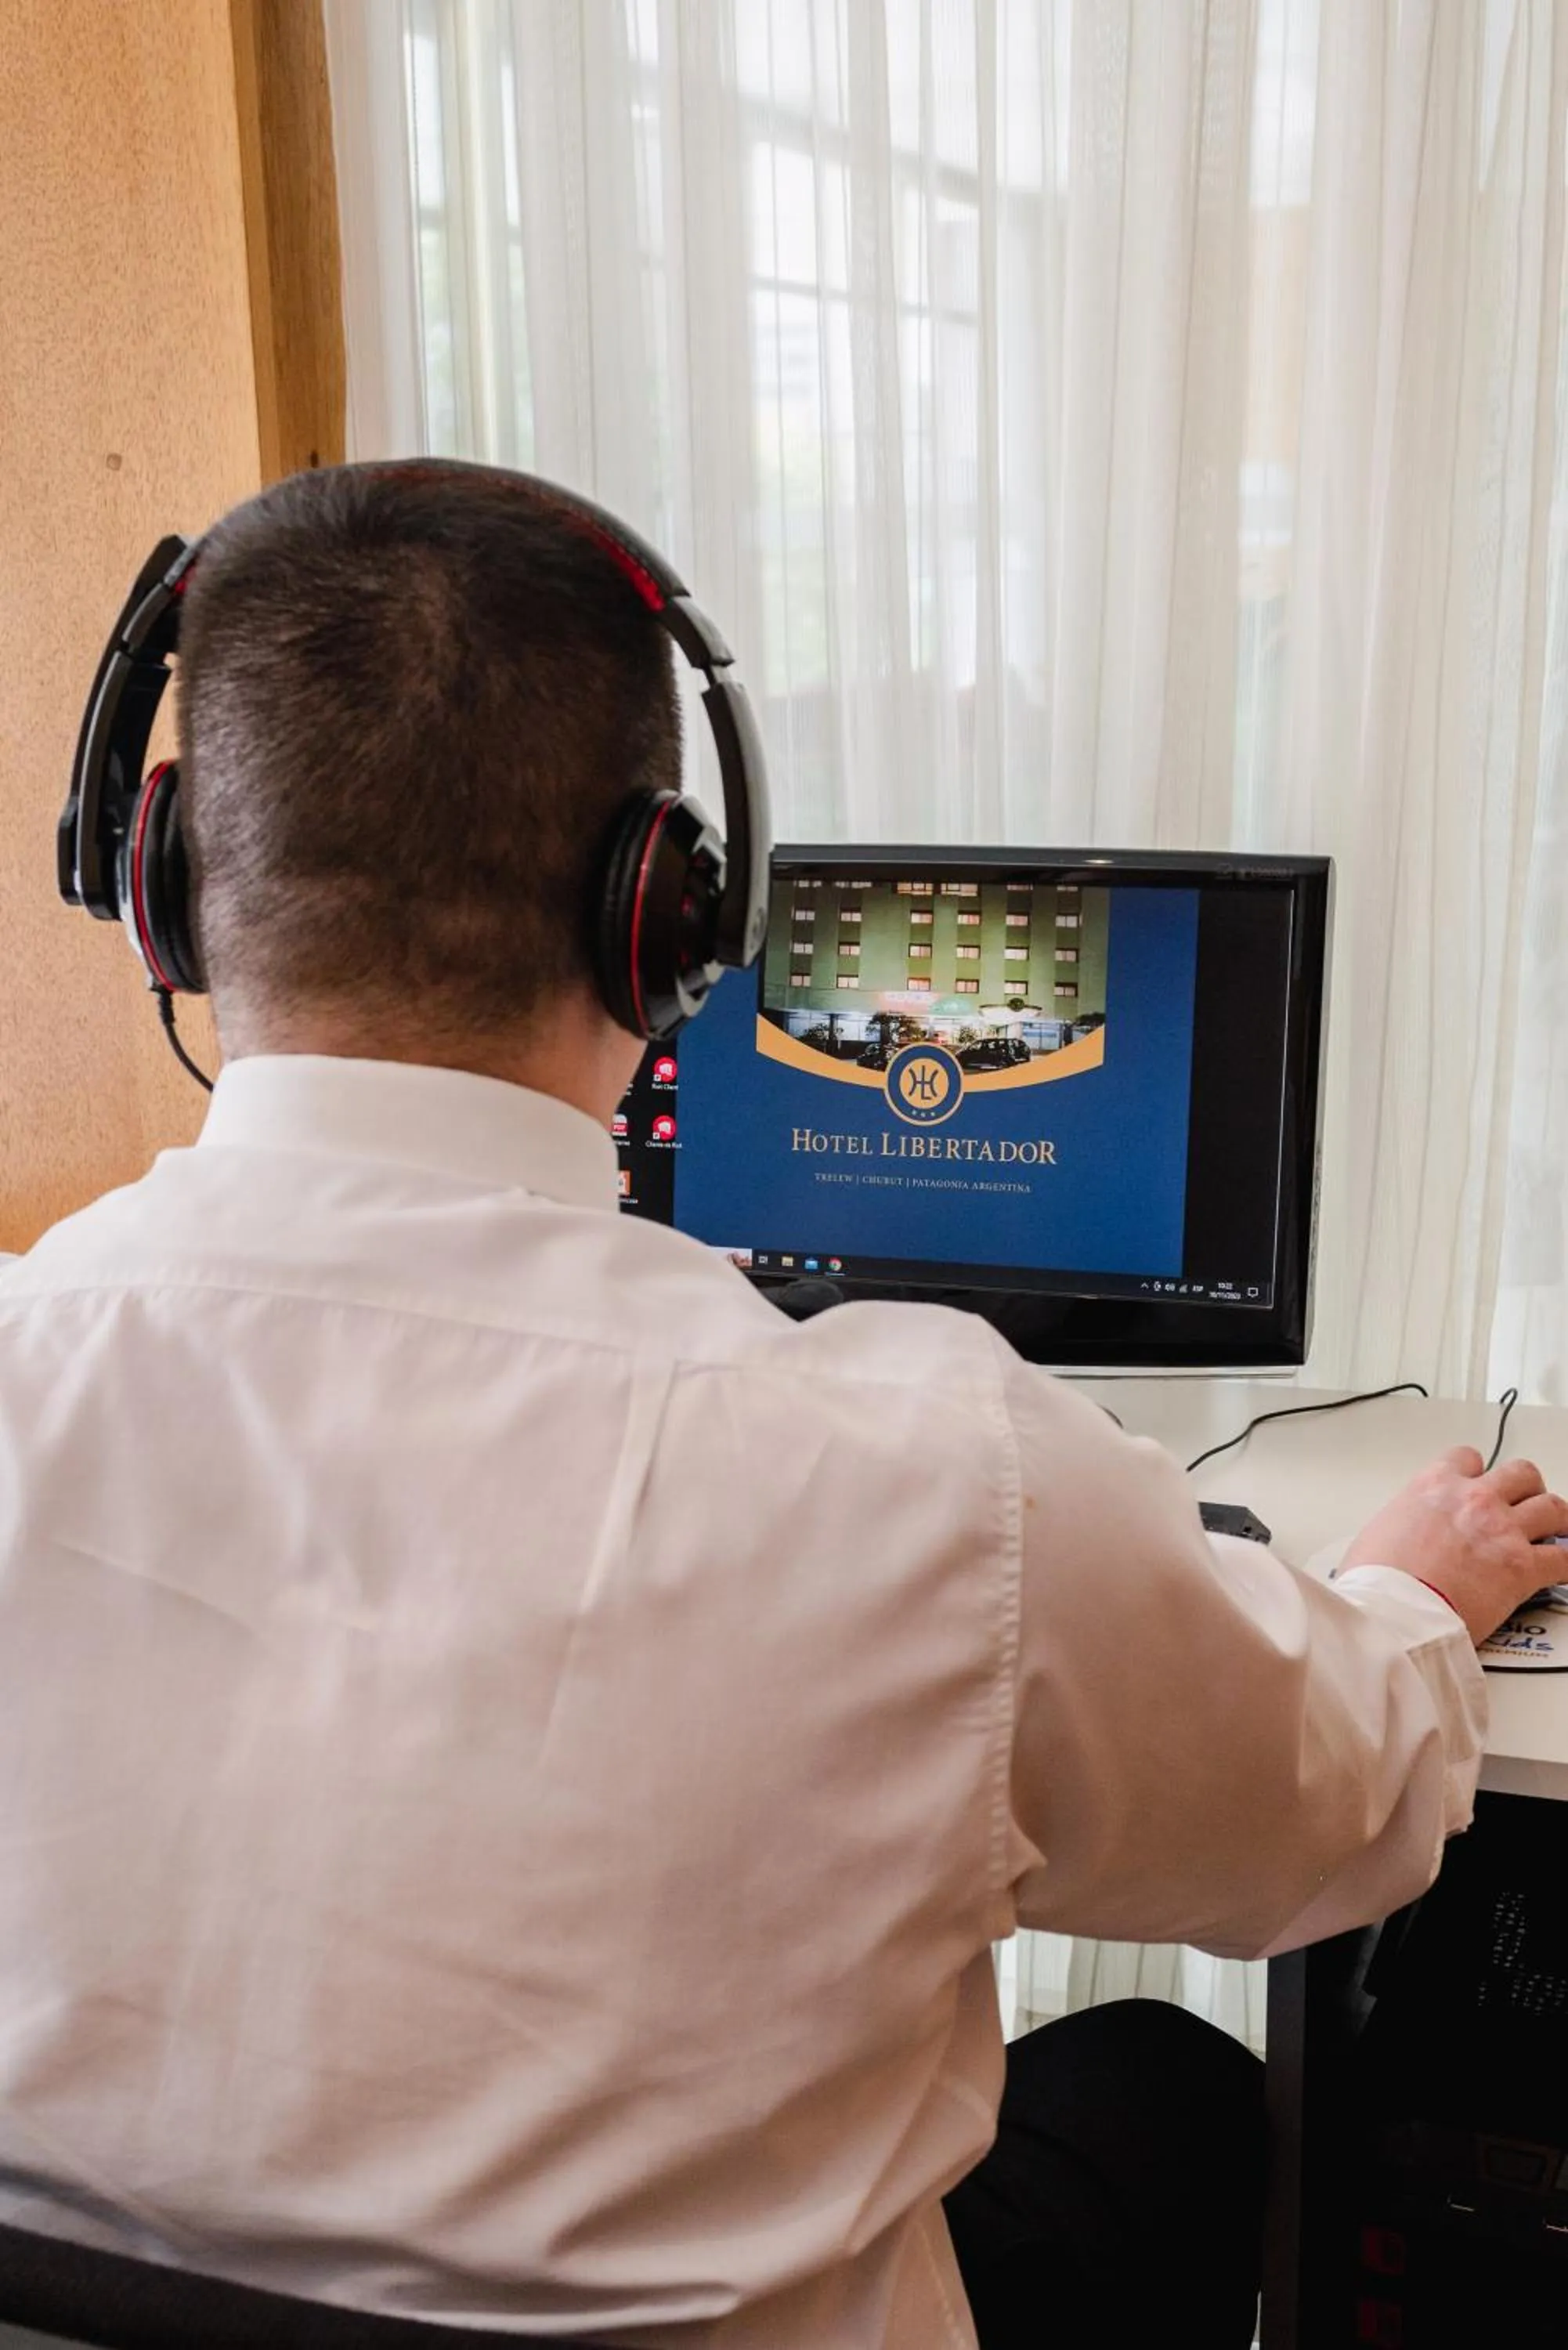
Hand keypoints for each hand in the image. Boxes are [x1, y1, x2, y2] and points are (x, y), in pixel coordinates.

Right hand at [1340, 1448, 1567, 1645]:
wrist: (1392, 1611)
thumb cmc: (1376, 1580)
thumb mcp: (1375, 1533)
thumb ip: (1401, 1524)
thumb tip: (1399, 1539)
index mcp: (1434, 1485)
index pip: (1466, 1458)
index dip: (1476, 1473)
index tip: (1477, 1485)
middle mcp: (1474, 1499)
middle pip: (1521, 1474)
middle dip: (1526, 1488)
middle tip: (1524, 1505)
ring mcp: (1502, 1530)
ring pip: (1552, 1507)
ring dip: (1557, 1520)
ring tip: (1558, 1531)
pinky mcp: (1522, 1567)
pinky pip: (1564, 1558)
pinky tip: (1565, 1568)